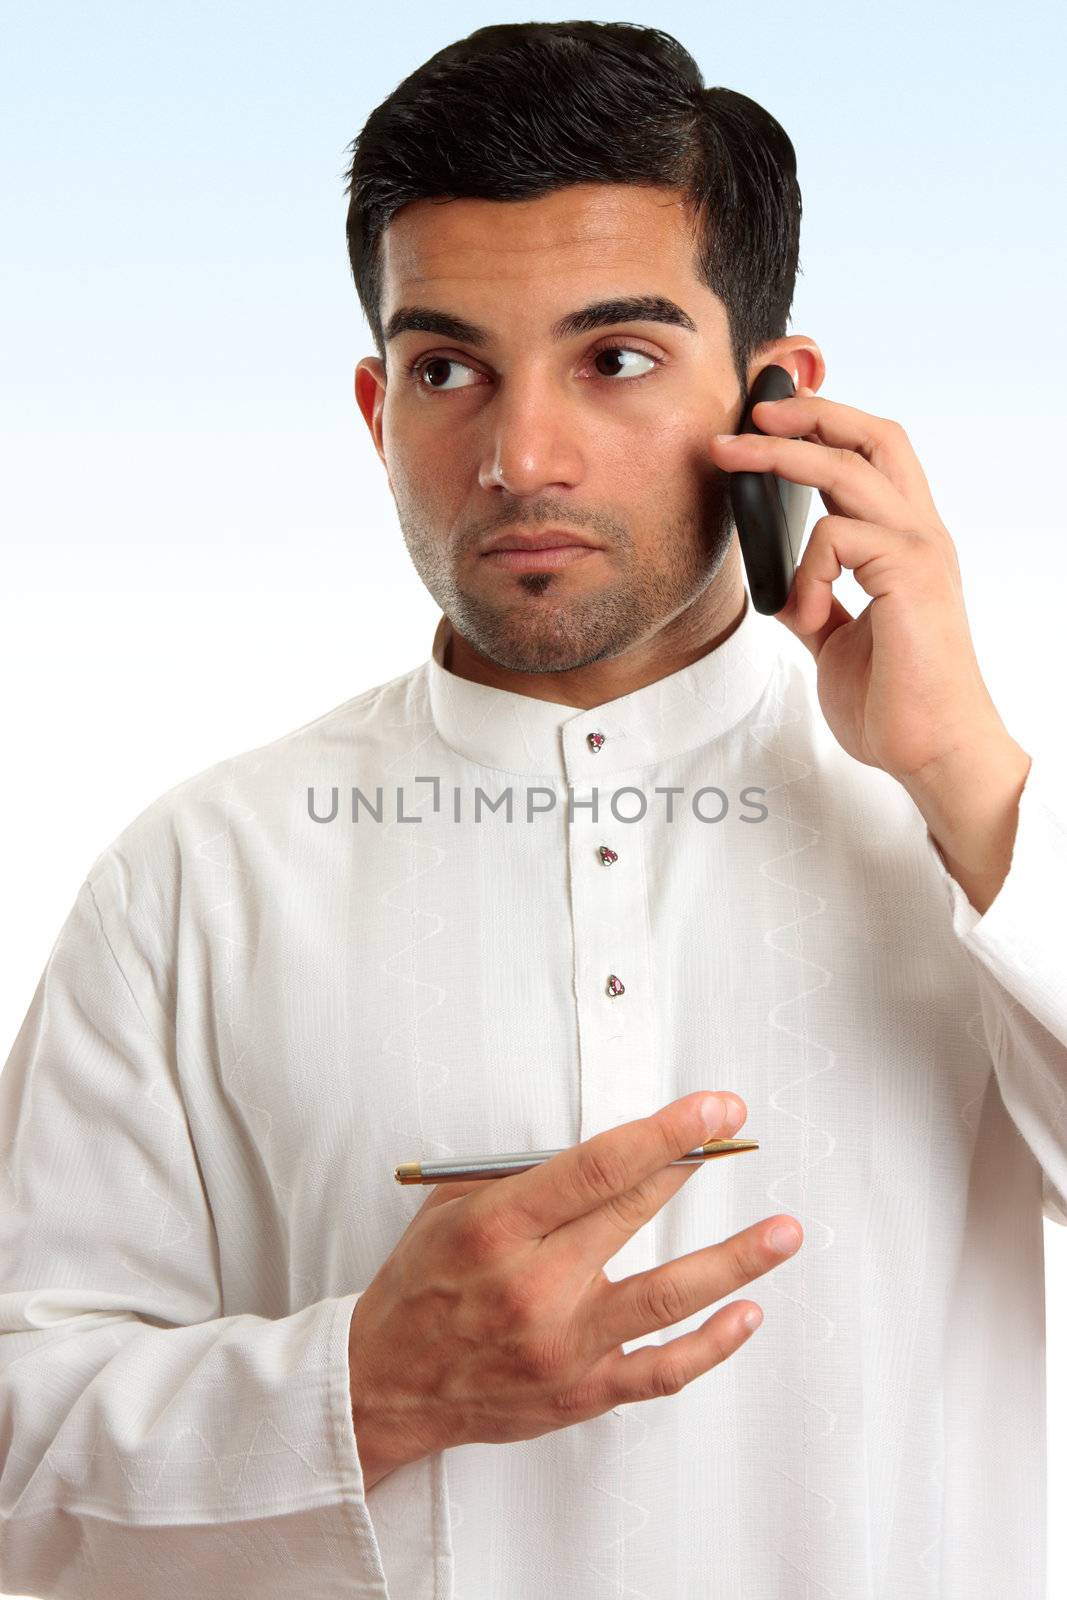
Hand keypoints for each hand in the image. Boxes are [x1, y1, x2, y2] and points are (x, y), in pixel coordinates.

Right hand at [347, 1092, 801, 1487]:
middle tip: (736, 1138)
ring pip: (667, 1297)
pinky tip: (748, 1314)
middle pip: (634, 1213)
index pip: (599, 1166)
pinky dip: (711, 1345)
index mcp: (498, 1227)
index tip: (711, 1110)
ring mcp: (562, 1344)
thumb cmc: (421, 1287)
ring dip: (734, 1262)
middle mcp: (533, 1285)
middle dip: (694, 1166)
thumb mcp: (449, 1207)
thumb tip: (604, 1141)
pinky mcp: (580, 1391)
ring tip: (782, 1232)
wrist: (383, 1385)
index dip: (665, 1133)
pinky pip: (661, 1370)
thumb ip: (521, 1172)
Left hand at [710, 388, 1013, 788]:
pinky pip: (837, 536)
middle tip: (752, 410)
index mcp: (906, 544)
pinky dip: (804, 571)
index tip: (769, 419)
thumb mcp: (836, 641)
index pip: (872, 456)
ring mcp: (921, 550)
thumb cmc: (895, 704)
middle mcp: (921, 535)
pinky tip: (803, 617)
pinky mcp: (911, 574)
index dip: (825, 426)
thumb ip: (816, 603)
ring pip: (847, 467)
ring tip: (730, 461)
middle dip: (810, 410)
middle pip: (874, 435)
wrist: (931, 752)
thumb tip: (779, 586)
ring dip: (778, 457)